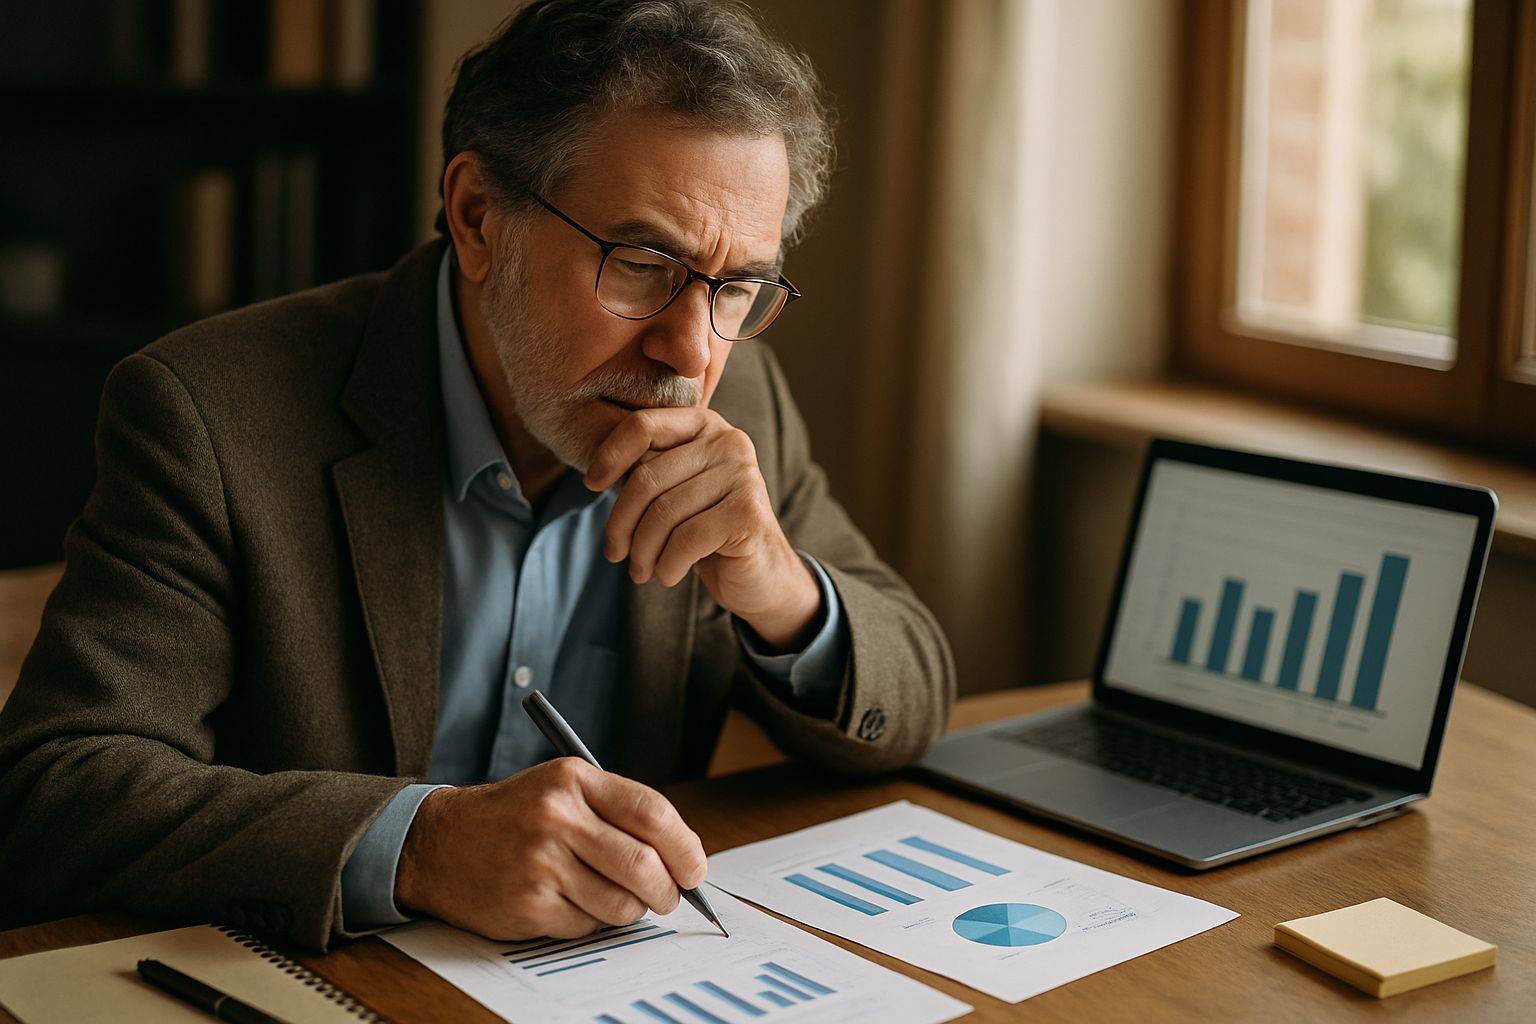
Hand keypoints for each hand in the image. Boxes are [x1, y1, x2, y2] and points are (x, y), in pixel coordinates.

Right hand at [394, 758, 706, 940]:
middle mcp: (557, 817)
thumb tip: (682, 857)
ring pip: (621, 903)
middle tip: (667, 897)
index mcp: (574, 780)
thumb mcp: (562, 789)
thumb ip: (618, 813)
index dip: (686, 847)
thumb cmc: (514, 817)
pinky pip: (588, 925)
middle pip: (643, 865)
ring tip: (612, 898)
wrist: (440, 843)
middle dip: (667, 891)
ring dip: (629, 911)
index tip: (695, 869)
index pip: (653, 813)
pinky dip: (591, 921)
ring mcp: (541, 862)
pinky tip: (570, 902)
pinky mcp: (529, 903)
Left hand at [584, 406, 820, 648]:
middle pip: (647, 477)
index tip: (590, 485)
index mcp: (706, 426)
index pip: (644, 426)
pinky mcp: (748, 514)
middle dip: (621, 523)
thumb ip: (648, 470)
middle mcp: (729, 442)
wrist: (761, 576)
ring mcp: (743, 476)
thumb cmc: (707, 532)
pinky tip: (668, 576)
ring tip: (641, 571)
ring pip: (663, 513)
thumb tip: (594, 473)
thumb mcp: (675, 492)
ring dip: (643, 552)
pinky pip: (685, 540)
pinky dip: (667, 566)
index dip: (609, 455)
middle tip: (615, 554)